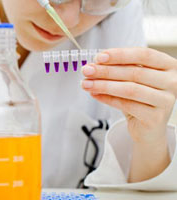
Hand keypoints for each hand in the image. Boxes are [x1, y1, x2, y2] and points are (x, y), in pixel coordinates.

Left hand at [81, 48, 176, 181]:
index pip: (143, 54)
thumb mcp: (132, 80)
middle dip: (106, 70)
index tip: (98, 57)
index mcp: (168, 65)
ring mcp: (166, 100)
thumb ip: (118, 69)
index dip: (119, 54)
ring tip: (86, 84)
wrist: (148, 128)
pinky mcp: (156, 117)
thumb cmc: (139, 99)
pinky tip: (95, 94)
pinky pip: (126, 105)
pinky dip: (107, 98)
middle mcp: (172, 81)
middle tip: (86, 70)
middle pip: (134, 72)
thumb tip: (94, 64)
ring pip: (129, 89)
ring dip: (103, 85)